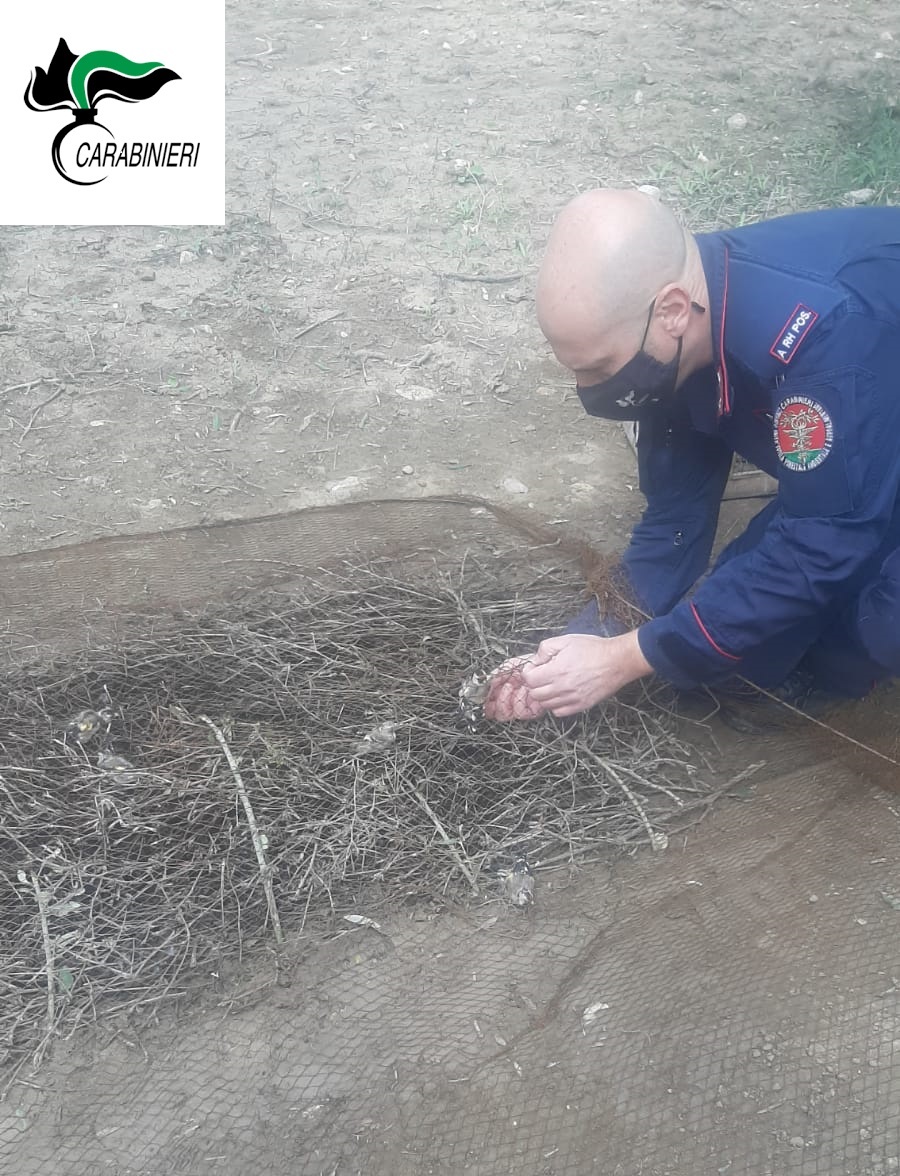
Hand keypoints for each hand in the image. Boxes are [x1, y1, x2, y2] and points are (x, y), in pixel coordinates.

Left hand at [483, 631, 652, 720]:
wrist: (617, 660)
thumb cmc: (593, 649)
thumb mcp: (566, 640)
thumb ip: (545, 649)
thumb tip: (535, 660)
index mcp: (556, 671)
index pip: (529, 680)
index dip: (528, 672)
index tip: (535, 667)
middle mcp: (562, 688)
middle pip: (535, 694)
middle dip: (534, 684)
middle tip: (542, 675)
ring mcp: (572, 699)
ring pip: (546, 705)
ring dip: (544, 695)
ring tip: (552, 684)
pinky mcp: (581, 705)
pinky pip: (559, 712)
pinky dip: (555, 705)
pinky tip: (561, 694)